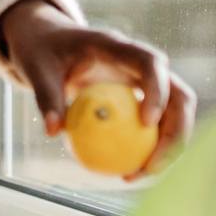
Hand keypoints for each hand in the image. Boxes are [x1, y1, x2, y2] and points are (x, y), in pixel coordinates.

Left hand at [0, 0, 193, 179]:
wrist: (46, 39)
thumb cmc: (42, 51)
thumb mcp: (37, 69)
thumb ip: (46, 96)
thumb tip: (53, 131)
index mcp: (117, 46)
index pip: (151, 63)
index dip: (157, 92)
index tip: (146, 123)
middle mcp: (140, 63)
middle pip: (178, 95)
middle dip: (176, 132)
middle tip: (151, 166)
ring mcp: (145, 80)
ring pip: (174, 114)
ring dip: (168, 147)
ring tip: (138, 175)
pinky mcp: (141, 97)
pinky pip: (155, 125)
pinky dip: (149, 147)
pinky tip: (128, 171)